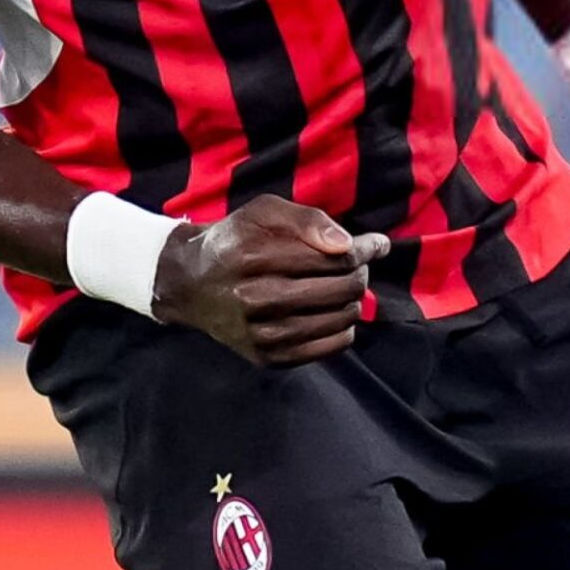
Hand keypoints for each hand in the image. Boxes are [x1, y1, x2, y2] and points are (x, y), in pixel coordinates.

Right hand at [152, 195, 390, 367]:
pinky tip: (332, 311)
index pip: (333, 257)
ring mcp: (262, 334)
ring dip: (352, 300)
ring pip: (341, 319)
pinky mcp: (269, 358)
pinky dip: (343, 328)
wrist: (192, 285)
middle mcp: (256, 300)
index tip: (376, 244)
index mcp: (254, 257)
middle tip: (356, 265)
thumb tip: (349, 245)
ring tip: (341, 286)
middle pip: (340, 289)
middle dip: (359, 273)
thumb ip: (308, 219)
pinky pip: (331, 346)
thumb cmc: (235, 241)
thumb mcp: (263, 212)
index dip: (364, 249)